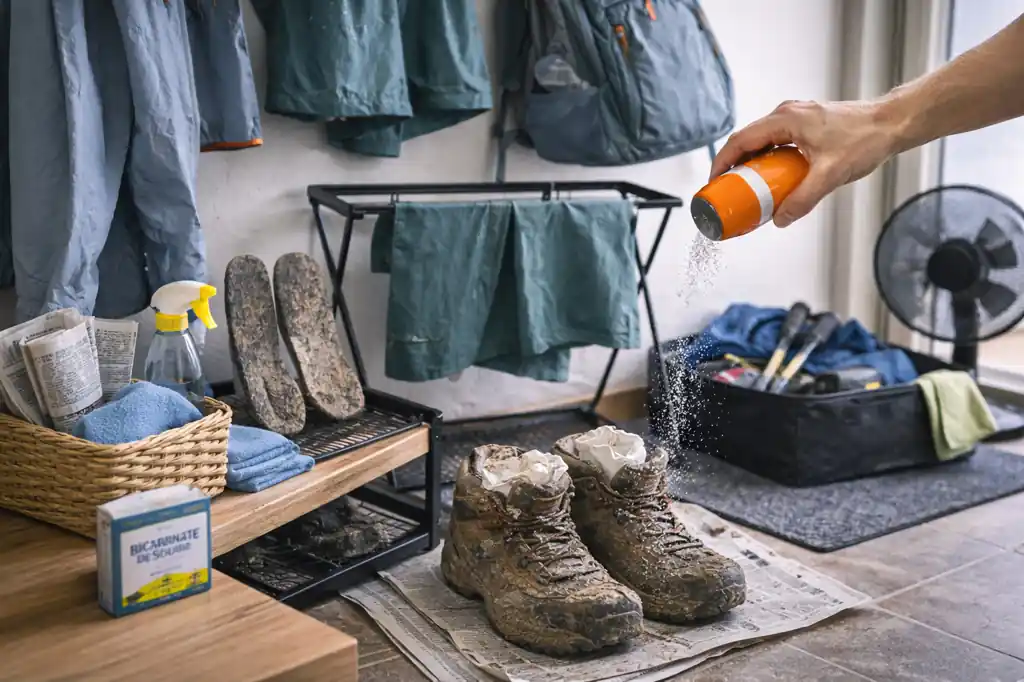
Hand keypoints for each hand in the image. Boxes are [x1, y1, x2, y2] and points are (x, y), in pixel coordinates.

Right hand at [710, 99, 901, 226]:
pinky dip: (768, 161)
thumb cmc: (866, 139)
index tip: (714, 183)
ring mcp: (797, 118)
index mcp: (785, 119)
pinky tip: (774, 179)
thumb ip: (802, 199)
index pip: (740, 141)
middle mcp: (787, 114)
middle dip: (733, 167)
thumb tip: (780, 219)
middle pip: (747, 141)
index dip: (722, 163)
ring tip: (747, 189)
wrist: (893, 123)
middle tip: (728, 191)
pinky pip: (777, 143)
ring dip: (751, 165)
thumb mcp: (830, 175)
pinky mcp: (807, 125)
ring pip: (762, 142)